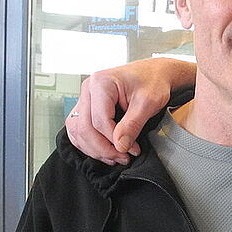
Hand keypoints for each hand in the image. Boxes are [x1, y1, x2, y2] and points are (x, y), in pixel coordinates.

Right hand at [65, 58, 195, 163]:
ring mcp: (85, 98)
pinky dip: (89, 144)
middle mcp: (88, 89)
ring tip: (115, 157)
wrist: (154, 73)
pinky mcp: (87, 107)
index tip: (131, 150)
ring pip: (77, 131)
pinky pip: (78, 130)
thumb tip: (120, 145)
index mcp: (101, 83)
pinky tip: (105, 151)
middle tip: (123, 158)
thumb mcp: (148, 102)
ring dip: (94, 149)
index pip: (99, 121)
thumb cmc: (152, 81)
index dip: (114, 140)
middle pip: (84, 128)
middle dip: (103, 148)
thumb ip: (133, 124)